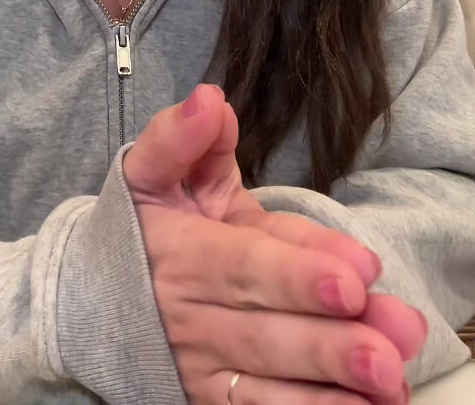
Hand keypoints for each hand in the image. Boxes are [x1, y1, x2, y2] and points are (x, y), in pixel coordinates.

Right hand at [123, 84, 426, 404]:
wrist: (86, 298)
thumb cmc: (141, 227)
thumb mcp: (151, 172)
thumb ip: (182, 137)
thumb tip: (209, 100)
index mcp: (180, 252)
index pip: (244, 265)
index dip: (299, 271)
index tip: (356, 275)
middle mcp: (190, 317)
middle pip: (265, 333)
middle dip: (329, 340)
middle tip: (388, 340)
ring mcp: (201, 367)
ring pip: (267, 385)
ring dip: (331, 385)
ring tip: (388, 377)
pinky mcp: (208, 402)